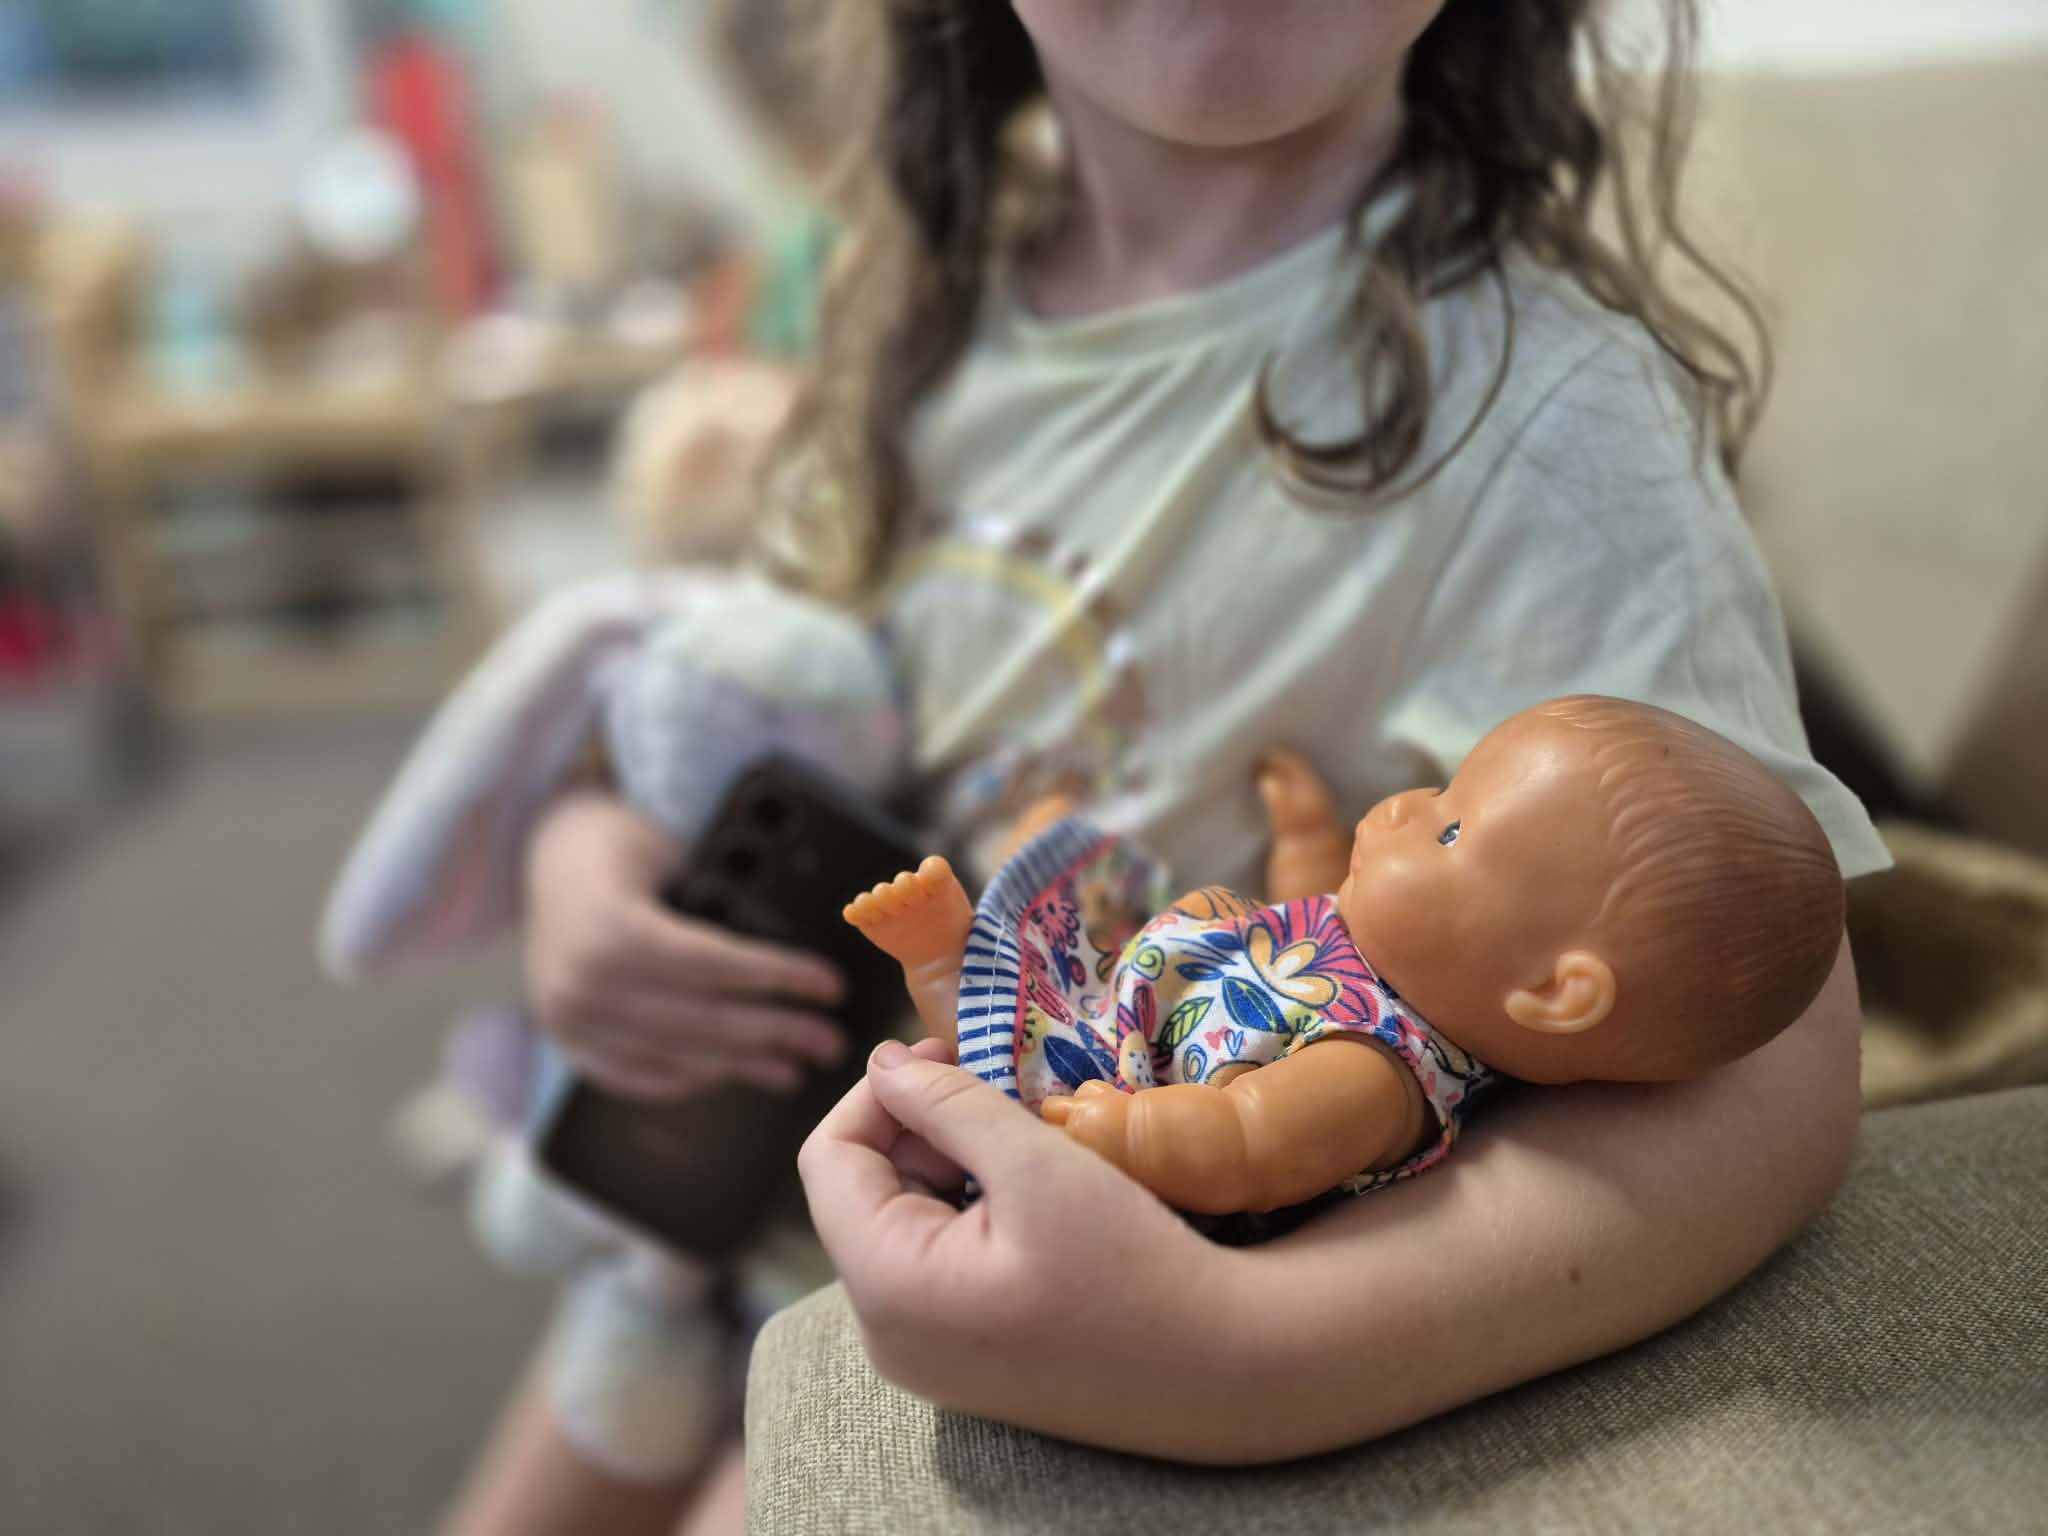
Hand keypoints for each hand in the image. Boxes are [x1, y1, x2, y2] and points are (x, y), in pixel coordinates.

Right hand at [524, 789, 846, 1100]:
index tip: (829, 986)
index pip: (713, 965)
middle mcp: (586, 983)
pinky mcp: (565, 1039)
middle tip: (829, 1040)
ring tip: (792, 1068)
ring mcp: (570, 1019)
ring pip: (674, 1055)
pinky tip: (726, 1075)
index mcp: (614, 928)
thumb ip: (716, 898)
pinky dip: (685, 1079)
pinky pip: (634, 1076)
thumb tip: (791, 952)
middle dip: (776, 1032)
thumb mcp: (668, 850)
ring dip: (742, 1066)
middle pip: (703, 1021)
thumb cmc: (620, 844)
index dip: (778, 978)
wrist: (546, 854)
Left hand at [798, 1040, 1239, 1448]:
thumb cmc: (1132, 1265)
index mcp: (888, 1285)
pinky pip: (934, 1267)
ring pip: (900, 1226)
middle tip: (997, 1089)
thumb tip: (883, 1061)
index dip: (878, 1091)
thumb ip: (948, 1104)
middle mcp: (887, 1334)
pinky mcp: (964, 1363)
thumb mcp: (1036, 1165)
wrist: (1224, 1370)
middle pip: (860, 1194)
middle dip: (918, 1128)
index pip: (828, 1160)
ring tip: (1018, 1136)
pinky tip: (1028, 1194)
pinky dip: (966, 1212)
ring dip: (945, 1166)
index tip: (947, 1049)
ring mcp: (924, 1357)